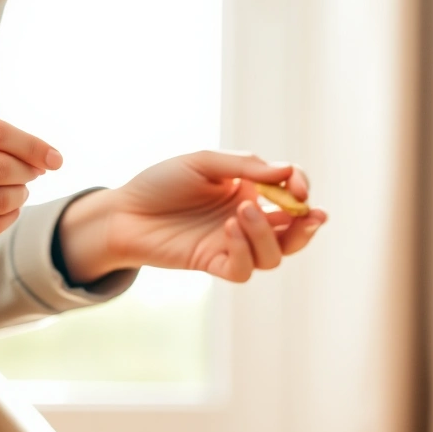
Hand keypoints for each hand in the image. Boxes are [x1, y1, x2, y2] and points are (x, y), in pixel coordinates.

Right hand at [0, 107, 62, 245]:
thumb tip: (39, 156)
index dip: (34, 146)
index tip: (56, 158)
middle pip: (2, 169)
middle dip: (29, 171)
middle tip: (34, 172)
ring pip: (1, 201)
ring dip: (21, 194)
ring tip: (17, 187)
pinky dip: (9, 217)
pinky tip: (7, 207)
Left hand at [58, 151, 327, 283]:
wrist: (123, 211)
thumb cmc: (161, 182)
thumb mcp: (204, 162)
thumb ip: (246, 166)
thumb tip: (286, 172)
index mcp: (249, 191)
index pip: (290, 195)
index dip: (302, 190)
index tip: (298, 187)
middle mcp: (246, 220)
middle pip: (293, 234)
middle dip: (307, 226)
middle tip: (309, 214)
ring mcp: (231, 244)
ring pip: (274, 255)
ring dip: (268, 234)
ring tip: (243, 212)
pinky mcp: (214, 264)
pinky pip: (245, 269)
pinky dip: (245, 250)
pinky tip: (229, 229)